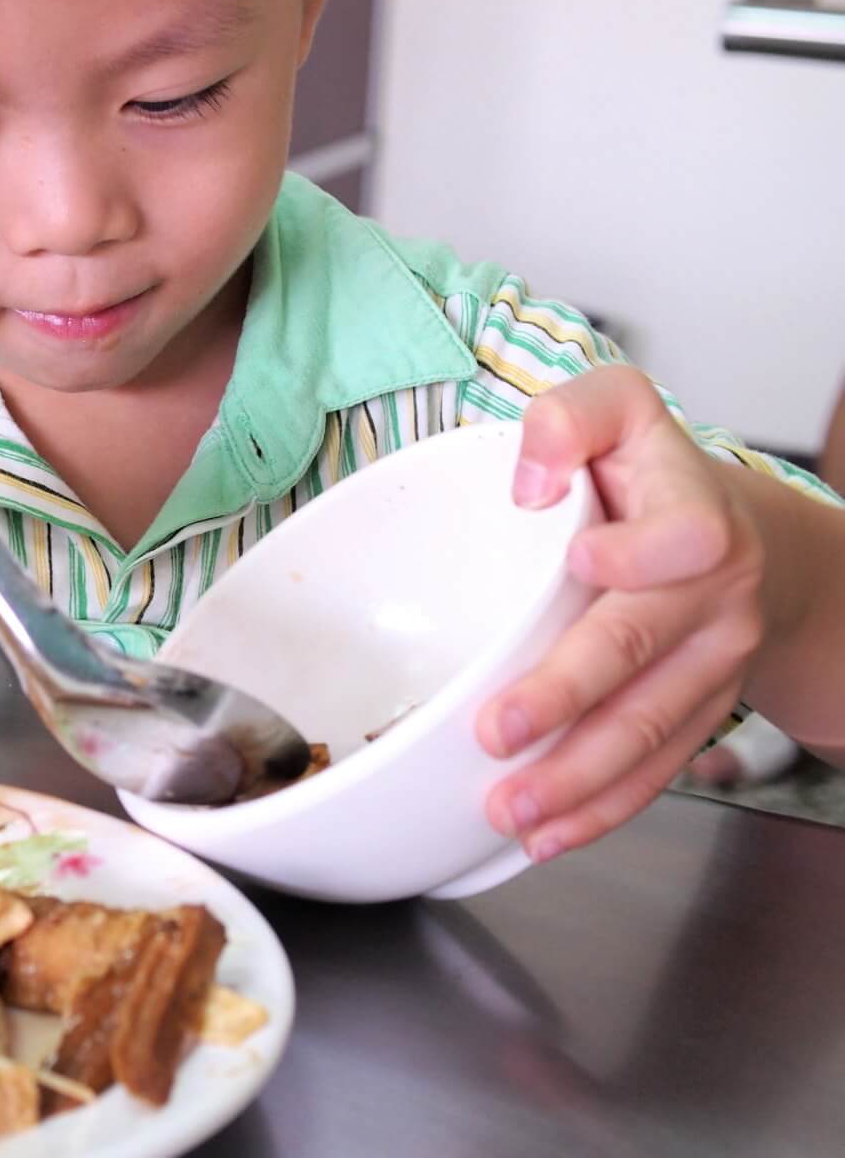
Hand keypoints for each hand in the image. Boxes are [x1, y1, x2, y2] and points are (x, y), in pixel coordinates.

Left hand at [477, 365, 765, 861]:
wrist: (747, 540)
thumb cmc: (654, 477)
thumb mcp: (618, 410)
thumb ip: (572, 418)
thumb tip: (529, 478)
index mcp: (697, 519)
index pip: (683, 537)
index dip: (638, 552)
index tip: (583, 561)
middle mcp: (714, 598)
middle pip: (639, 653)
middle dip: (567, 699)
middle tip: (498, 731)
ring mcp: (710, 666)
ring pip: (646, 730)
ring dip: (575, 778)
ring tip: (510, 806)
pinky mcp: (696, 714)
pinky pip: (653, 770)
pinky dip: (600, 809)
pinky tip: (550, 834)